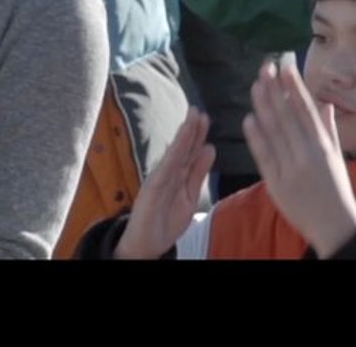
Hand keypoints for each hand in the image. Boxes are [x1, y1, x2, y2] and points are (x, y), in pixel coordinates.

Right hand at [115, 109, 214, 258]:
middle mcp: (167, 173)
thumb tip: (209, 148)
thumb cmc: (165, 220)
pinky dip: (171, 158)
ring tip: (191, 120)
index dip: (197, 134)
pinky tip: (179, 146)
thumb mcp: (189, 195)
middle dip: (190, 130)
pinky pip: (163, 172)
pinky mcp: (152, 190)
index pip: (189, 151)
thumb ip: (198, 173)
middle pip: (181, 148)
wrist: (145, 245)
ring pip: (173, 155)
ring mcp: (158, 180)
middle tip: (198, 111)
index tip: (204, 117)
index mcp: (177, 175)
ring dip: (182, 137)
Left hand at [244, 60, 355, 257]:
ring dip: (263, 106)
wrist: (334, 225)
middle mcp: (307, 154)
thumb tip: (325, 104)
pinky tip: (249, 118)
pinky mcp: (276, 182)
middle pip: (287, 116)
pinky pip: (264, 155)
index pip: (306, 110)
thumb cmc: (336, 189)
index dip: (295, 87)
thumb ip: (329, 129)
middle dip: (275, 90)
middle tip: (265, 68)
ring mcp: (291, 168)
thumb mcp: (337, 157)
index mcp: (324, 146)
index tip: (286, 67)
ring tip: (255, 86)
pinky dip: (256, 137)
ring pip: (274, 132)